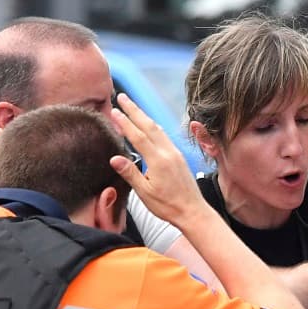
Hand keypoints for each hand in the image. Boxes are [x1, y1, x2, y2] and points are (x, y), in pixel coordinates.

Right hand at [109, 93, 205, 225]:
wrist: (193, 212)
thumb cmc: (168, 206)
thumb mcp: (145, 193)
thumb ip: (130, 173)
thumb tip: (114, 158)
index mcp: (158, 160)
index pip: (138, 136)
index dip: (125, 122)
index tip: (114, 110)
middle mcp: (168, 153)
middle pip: (149, 126)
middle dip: (134, 110)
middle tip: (122, 97)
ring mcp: (175, 154)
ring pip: (158, 129)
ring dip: (144, 116)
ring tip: (132, 107)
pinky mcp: (179, 157)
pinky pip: (164, 137)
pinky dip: (153, 127)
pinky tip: (149, 126)